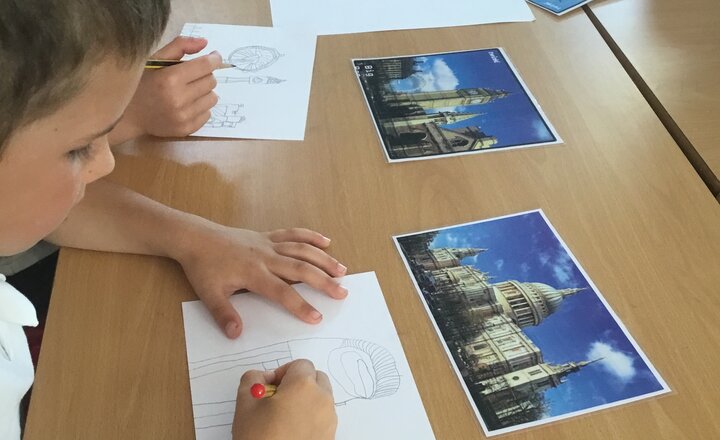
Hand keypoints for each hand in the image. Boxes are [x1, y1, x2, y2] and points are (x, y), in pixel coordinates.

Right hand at [114, 36, 220, 140]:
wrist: (128, 115)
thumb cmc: (141, 83)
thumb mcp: (155, 59)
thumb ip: (180, 46)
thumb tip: (204, 42)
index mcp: (170, 78)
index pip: (205, 66)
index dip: (214, 59)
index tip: (214, 57)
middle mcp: (178, 99)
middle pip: (211, 81)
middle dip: (206, 75)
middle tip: (193, 75)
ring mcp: (183, 116)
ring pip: (213, 98)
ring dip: (205, 92)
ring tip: (190, 90)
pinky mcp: (186, 129)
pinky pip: (208, 114)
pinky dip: (201, 107)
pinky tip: (187, 104)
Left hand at [175, 222, 347, 337]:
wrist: (195, 238)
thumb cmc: (203, 267)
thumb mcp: (208, 294)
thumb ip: (224, 314)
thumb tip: (236, 334)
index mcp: (253, 273)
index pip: (282, 292)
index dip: (300, 305)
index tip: (317, 317)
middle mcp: (266, 257)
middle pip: (301, 269)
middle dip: (323, 281)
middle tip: (342, 293)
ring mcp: (269, 244)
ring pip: (302, 250)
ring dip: (323, 260)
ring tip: (342, 271)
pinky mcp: (267, 236)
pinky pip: (293, 234)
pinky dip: (311, 236)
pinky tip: (326, 242)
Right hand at [233, 360, 336, 439]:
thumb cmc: (260, 439)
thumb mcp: (245, 404)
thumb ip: (252, 380)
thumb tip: (261, 377)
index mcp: (303, 386)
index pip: (300, 365)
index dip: (282, 372)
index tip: (269, 387)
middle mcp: (322, 400)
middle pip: (316, 379)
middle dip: (298, 384)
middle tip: (277, 399)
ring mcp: (329, 420)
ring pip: (321, 398)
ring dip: (305, 401)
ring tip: (282, 418)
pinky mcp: (330, 436)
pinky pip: (323, 418)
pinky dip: (310, 418)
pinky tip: (291, 432)